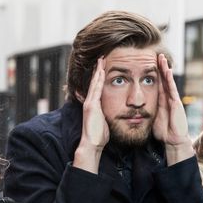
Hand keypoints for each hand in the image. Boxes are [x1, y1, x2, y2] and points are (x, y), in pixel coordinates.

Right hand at [73, 57, 108, 172]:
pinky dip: (98, 79)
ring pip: (94, 83)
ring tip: (101, 60)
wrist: (92, 144)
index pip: (98, 88)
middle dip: (98, 70)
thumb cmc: (99, 136)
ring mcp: (90, 103)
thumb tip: (112, 113)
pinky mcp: (91, 106)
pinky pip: (95, 89)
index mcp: (95, 105)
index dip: (100, 77)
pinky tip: (101, 71)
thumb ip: (105, 115)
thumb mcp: (104, 122)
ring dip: (98, 71)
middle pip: (95, 82)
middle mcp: (90, 102)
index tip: (104, 67)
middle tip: (101, 58)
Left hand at [152, 54, 193, 163]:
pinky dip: (169, 79)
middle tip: (154, 54)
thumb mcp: (150, 117)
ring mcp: (172, 99)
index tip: (144, 62)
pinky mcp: (176, 103)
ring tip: (161, 57)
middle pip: (161, 78)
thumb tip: (130, 107)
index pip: (155, 83)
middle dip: (158, 66)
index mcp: (159, 100)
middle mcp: (166, 97)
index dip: (151, 72)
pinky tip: (167, 70)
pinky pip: (172, 89)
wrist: (173, 141)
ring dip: (164, 69)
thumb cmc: (162, 131)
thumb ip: (143, 110)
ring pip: (167, 81)